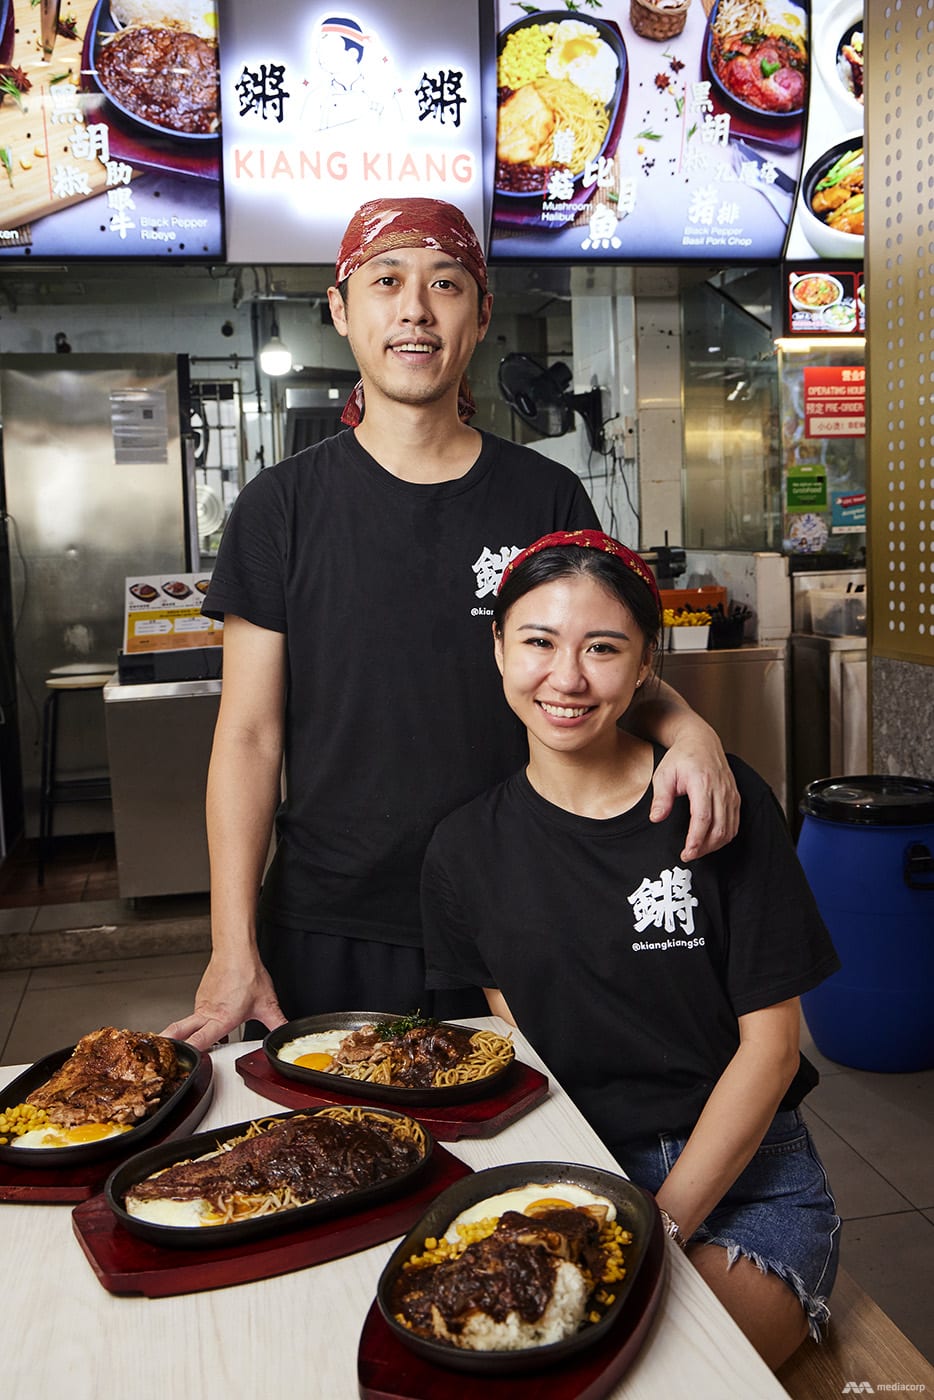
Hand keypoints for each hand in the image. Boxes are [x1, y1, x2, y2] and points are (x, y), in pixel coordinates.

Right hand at [160, 952, 286, 1051]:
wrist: (236, 951)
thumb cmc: (247, 974)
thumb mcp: (267, 1004)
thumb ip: (277, 1023)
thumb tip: (284, 1033)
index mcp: (221, 1019)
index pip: (200, 1040)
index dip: (190, 1052)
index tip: (182, 1062)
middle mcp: (207, 1012)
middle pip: (180, 1030)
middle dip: (170, 1041)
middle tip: (161, 1052)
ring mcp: (202, 1002)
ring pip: (191, 1021)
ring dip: (189, 1031)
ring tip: (189, 1042)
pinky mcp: (202, 994)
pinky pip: (199, 1010)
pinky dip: (201, 1018)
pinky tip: (212, 1018)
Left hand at [650, 731, 739, 860]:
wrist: (701, 741)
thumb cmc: (680, 757)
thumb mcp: (663, 774)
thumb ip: (661, 797)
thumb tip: (656, 818)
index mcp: (702, 783)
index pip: (703, 818)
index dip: (696, 840)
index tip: (686, 852)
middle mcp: (721, 789)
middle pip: (718, 828)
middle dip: (704, 848)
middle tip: (688, 855)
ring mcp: (731, 794)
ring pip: (729, 829)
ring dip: (714, 845)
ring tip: (697, 850)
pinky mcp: (735, 797)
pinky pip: (734, 823)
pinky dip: (724, 836)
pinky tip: (710, 841)